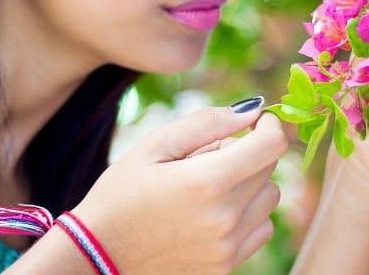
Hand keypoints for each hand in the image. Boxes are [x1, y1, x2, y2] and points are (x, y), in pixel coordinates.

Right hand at [74, 107, 287, 274]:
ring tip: (209, 185)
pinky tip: (214, 210)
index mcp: (206, 182)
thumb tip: (252, 110)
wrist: (98, 255)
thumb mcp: (155, 145)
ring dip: (250, 183)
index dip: (270, 126)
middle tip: (210, 154)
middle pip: (269, 169)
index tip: (258, 120)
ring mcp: (227, 247)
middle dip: (250, 151)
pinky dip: (248, 214)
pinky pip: (262, 229)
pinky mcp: (226, 267)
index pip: (270, 146)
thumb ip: (207, 122)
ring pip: (269, 199)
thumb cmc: (121, 194)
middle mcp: (224, 218)